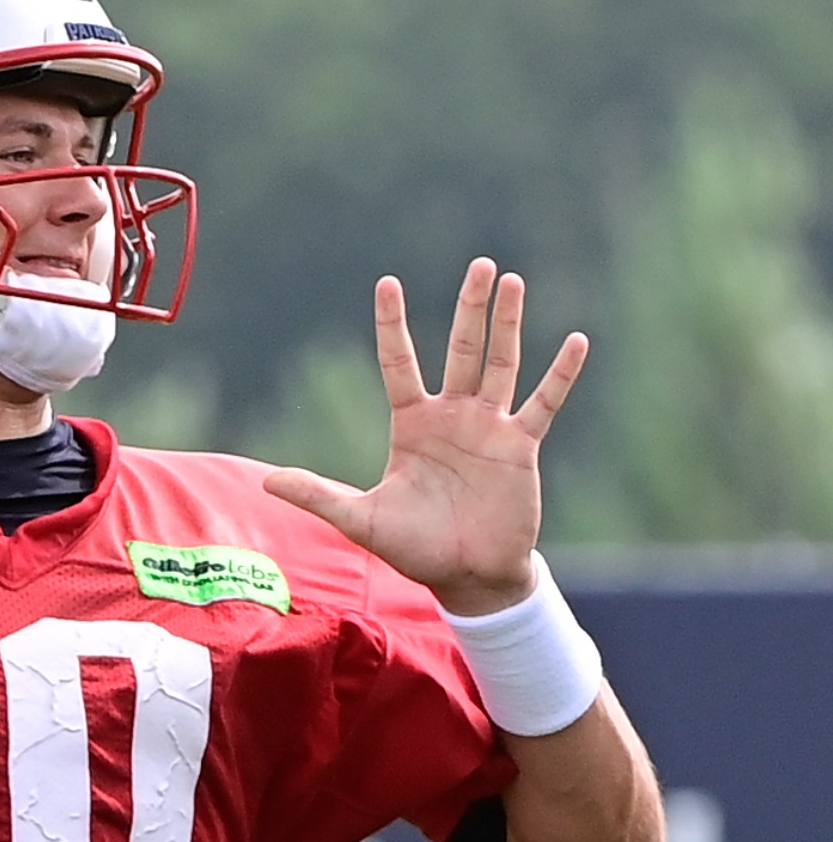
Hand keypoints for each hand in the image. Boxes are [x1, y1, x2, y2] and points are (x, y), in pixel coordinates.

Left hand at [263, 257, 587, 614]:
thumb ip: (318, 495)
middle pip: (461, 349)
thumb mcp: (360, 518)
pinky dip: (560, 374)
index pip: (398, 362)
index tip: (388, 281)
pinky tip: (575, 340)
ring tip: (512, 281)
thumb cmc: (414, 547)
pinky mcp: (521, 447)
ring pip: (500, 363)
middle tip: (481, 265)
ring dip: (507, 324)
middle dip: (469, 308)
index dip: (392, 324)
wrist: (467, 576)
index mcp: (412, 424)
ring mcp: (489, 428)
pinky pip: (543, 402)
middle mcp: (452, 416)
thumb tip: (265, 480)